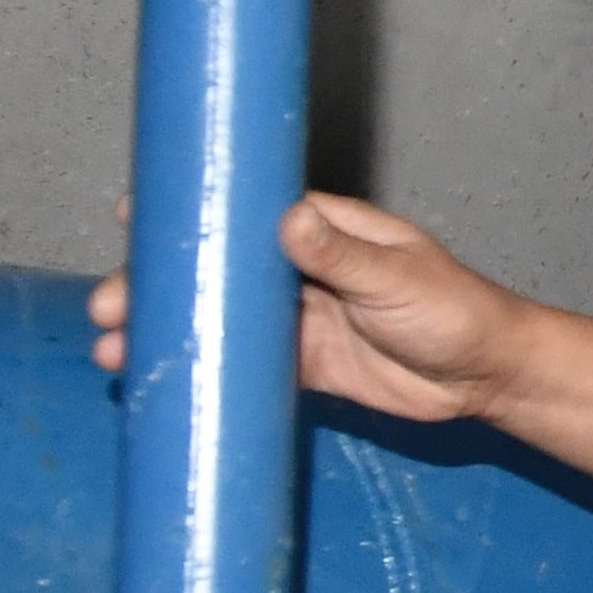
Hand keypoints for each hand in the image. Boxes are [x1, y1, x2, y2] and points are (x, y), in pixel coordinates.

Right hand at [87, 191, 540, 424]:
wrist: (484, 377)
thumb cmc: (454, 309)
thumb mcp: (396, 277)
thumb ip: (341, 255)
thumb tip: (287, 219)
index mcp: (324, 229)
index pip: (244, 213)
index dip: (190, 216)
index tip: (131, 215)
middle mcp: (300, 268)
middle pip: (215, 268)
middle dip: (159, 285)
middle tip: (108, 306)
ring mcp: (296, 316)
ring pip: (217, 318)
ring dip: (168, 330)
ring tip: (115, 350)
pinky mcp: (300, 364)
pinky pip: (239, 363)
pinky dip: (200, 369)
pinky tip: (158, 379)